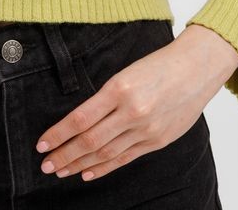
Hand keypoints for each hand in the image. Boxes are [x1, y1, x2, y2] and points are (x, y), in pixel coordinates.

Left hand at [34, 25, 237, 182]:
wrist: (196, 68)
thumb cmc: (158, 64)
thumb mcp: (125, 73)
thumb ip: (105, 98)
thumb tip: (78, 121)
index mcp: (119, 88)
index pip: (80, 118)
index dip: (58, 134)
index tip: (41, 144)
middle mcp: (132, 112)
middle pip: (90, 140)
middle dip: (64, 154)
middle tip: (45, 165)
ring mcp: (146, 129)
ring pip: (106, 153)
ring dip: (80, 165)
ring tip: (61, 170)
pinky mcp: (158, 141)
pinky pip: (125, 158)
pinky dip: (105, 168)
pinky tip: (88, 173)